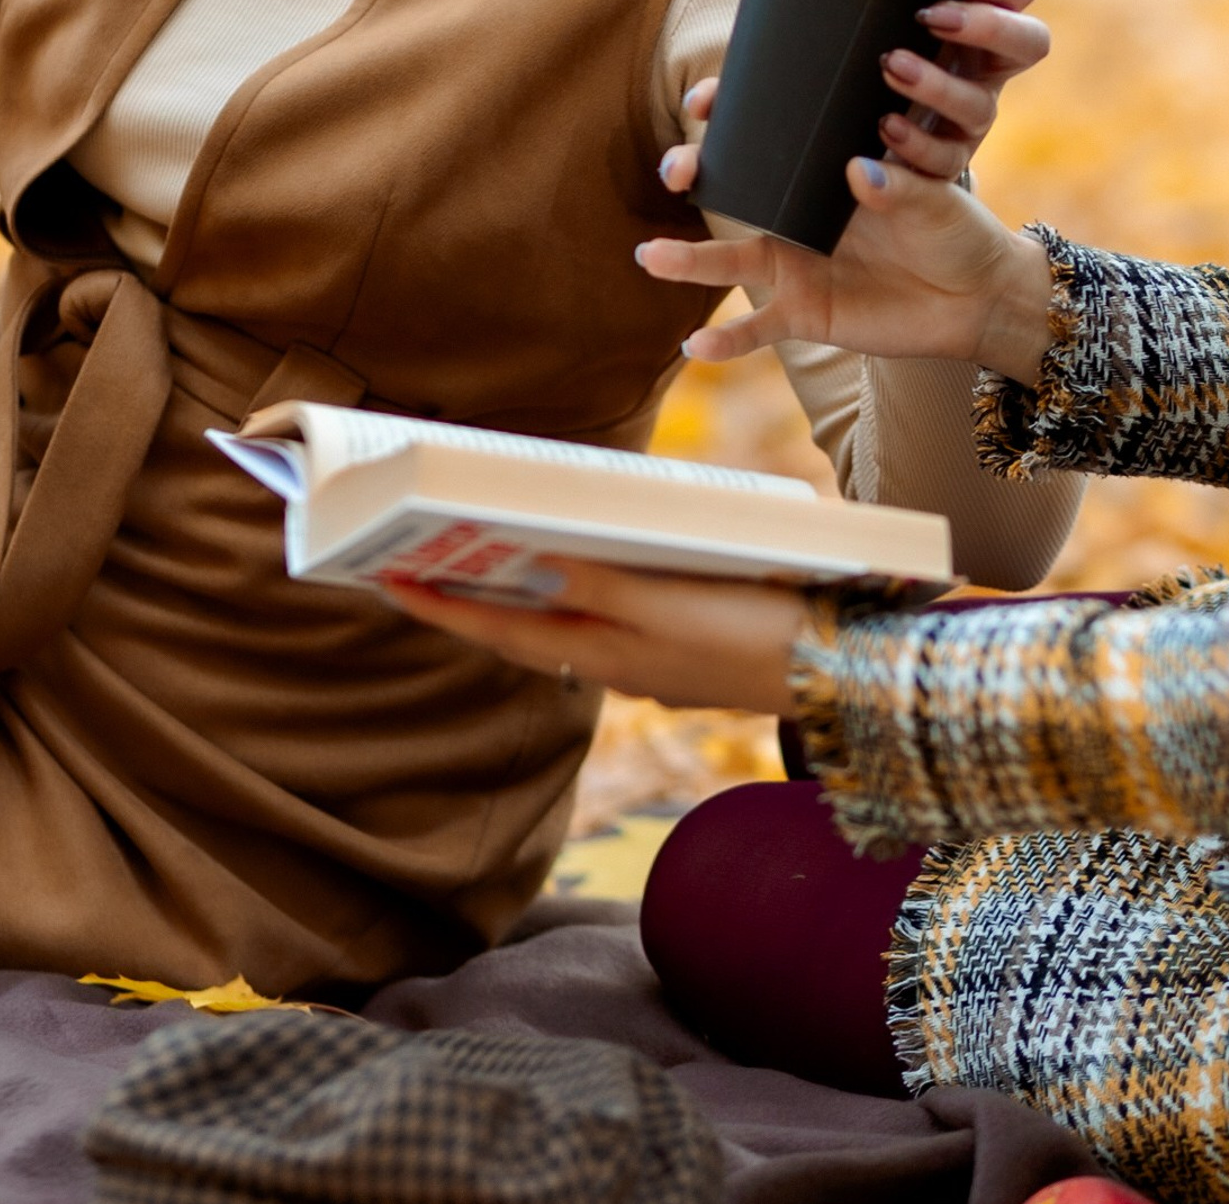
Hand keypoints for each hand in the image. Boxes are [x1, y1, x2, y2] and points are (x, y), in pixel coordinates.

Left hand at [375, 556, 807, 714]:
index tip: (385, 583)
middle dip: (473, 600)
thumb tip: (528, 562)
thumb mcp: (668, 605)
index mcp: (606, 656)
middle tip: (421, 562)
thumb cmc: (754, 633)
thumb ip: (598, 585)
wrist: (843, 672)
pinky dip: (582, 592)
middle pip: (527, 631)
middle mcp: (620, 664)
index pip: (502, 634)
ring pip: (569, 627)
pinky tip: (588, 564)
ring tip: (487, 556)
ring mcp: (655, 660)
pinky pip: (613, 619)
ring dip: (524, 596)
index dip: (442, 609)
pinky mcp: (689, 647)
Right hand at [640, 160, 1053, 379]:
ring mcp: (797, 266)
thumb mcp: (937, 200)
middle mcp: (799, 217)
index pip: (772, 142)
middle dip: (699, 179)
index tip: (702, 103)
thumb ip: (901, 187)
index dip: (733, 120)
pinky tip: (695, 345)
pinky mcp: (805, 313)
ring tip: (649, 256)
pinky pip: (757, 328)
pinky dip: (726, 339)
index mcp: (825, 173)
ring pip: (731, 260)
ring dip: (689, 260)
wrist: (976, 299)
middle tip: (673, 171)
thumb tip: (860, 171)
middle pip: (737, 196)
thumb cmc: (956, 234)